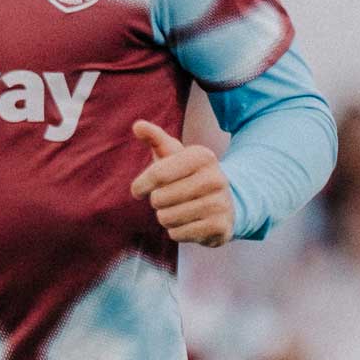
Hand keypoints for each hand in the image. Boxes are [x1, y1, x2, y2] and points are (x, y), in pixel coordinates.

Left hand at [130, 120, 233, 246]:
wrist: (223, 203)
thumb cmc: (187, 175)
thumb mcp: (173, 155)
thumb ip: (155, 138)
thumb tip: (137, 125)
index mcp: (202, 156)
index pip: (157, 174)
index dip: (141, 185)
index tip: (137, 190)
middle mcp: (216, 178)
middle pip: (160, 198)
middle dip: (157, 202)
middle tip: (169, 199)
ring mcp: (221, 204)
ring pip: (167, 218)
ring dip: (166, 217)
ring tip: (178, 210)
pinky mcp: (221, 227)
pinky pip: (178, 234)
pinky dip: (176, 231)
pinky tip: (188, 223)